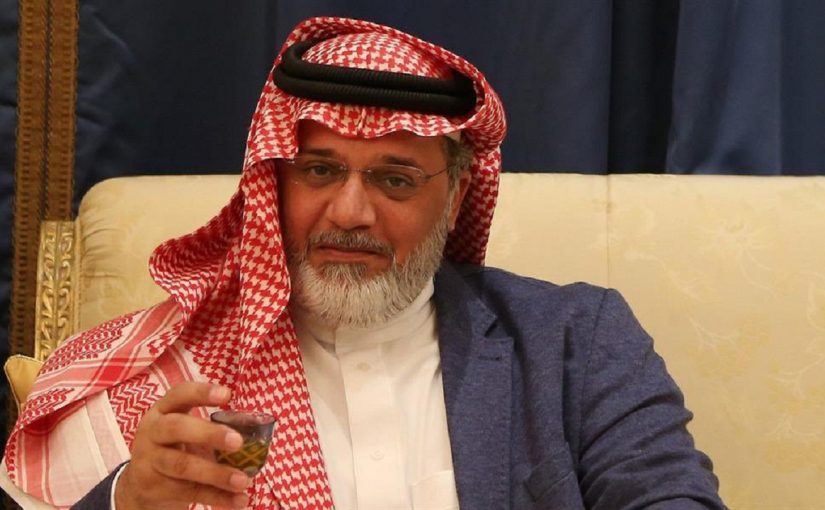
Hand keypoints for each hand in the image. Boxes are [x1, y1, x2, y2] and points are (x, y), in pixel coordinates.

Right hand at [115, 382, 251, 509]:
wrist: (138, 486)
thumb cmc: (173, 447)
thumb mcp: (184, 431)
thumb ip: (211, 429)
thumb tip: (255, 438)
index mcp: (163, 411)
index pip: (179, 394)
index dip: (202, 392)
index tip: (228, 394)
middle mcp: (152, 432)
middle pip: (176, 428)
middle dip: (208, 434)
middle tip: (238, 441)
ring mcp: (150, 461)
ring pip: (182, 465)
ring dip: (217, 474)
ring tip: (244, 480)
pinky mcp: (154, 488)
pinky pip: (189, 492)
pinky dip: (217, 497)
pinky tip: (239, 500)